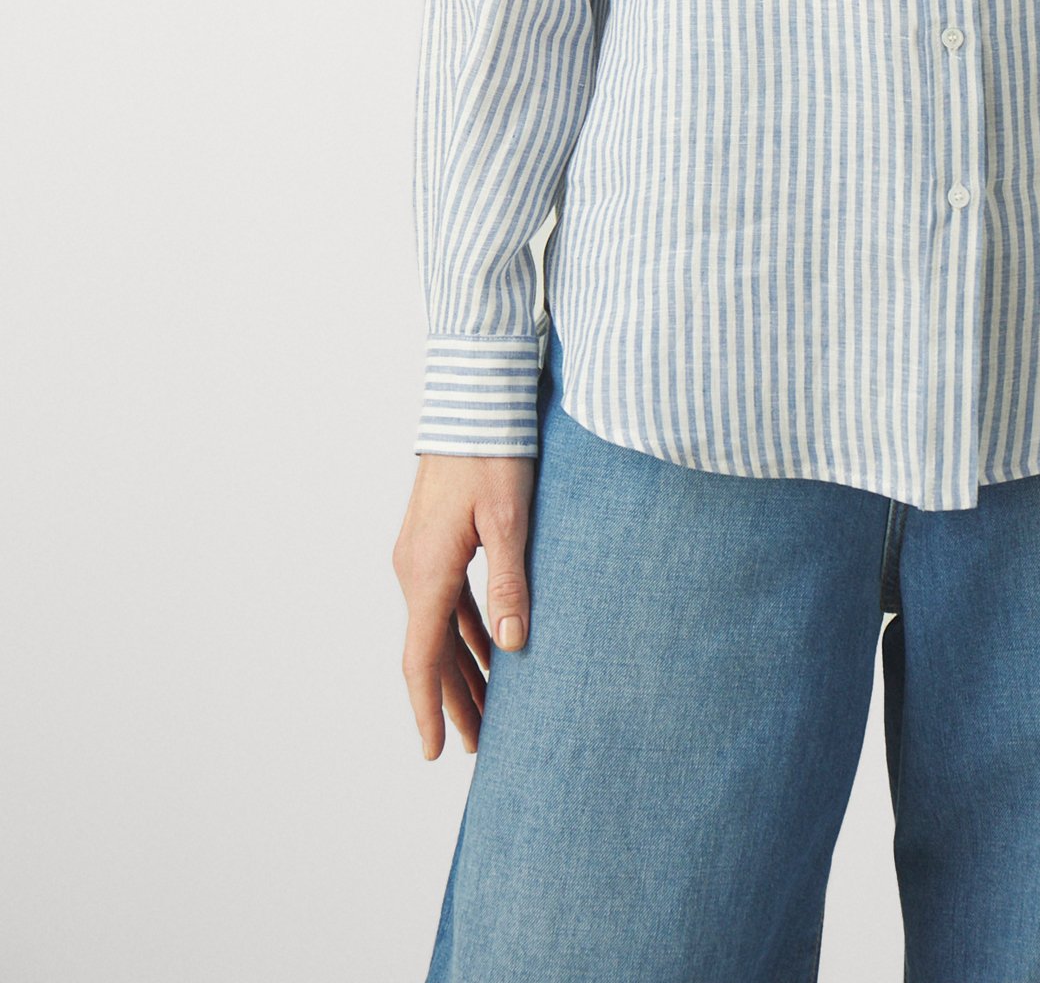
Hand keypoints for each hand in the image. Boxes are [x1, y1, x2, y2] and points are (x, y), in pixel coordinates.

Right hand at [393, 454, 536, 759]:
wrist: (472, 399)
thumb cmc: (493, 453)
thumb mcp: (510, 519)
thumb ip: (509, 583)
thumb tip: (512, 646)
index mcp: (427, 570)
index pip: (422, 657)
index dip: (428, 708)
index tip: (435, 752)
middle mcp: (415, 568)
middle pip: (432, 651)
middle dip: (455, 700)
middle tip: (481, 746)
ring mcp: (421, 554)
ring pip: (440, 628)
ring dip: (464, 668)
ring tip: (492, 710)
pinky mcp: (436, 540)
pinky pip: (448, 601)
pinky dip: (468, 632)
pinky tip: (495, 650)